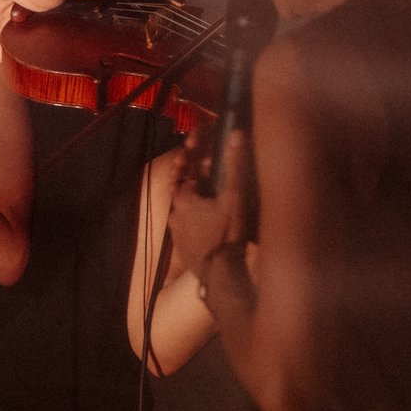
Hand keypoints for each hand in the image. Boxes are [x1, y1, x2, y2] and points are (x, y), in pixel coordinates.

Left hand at [168, 128, 250, 278]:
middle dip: (203, 192)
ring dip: (202, 212)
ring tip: (222, 214)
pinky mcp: (183, 252)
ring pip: (189, 215)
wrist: (223, 276)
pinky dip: (201, 229)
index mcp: (183, 198)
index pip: (190, 177)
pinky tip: (217, 232)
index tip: (216, 173)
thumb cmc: (228, 232)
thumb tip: (236, 134)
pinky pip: (191, 233)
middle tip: (223, 196)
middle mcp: (174, 215)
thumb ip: (235, 165)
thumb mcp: (235, 196)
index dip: (203, 173)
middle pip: (189, 196)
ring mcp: (177, 235)